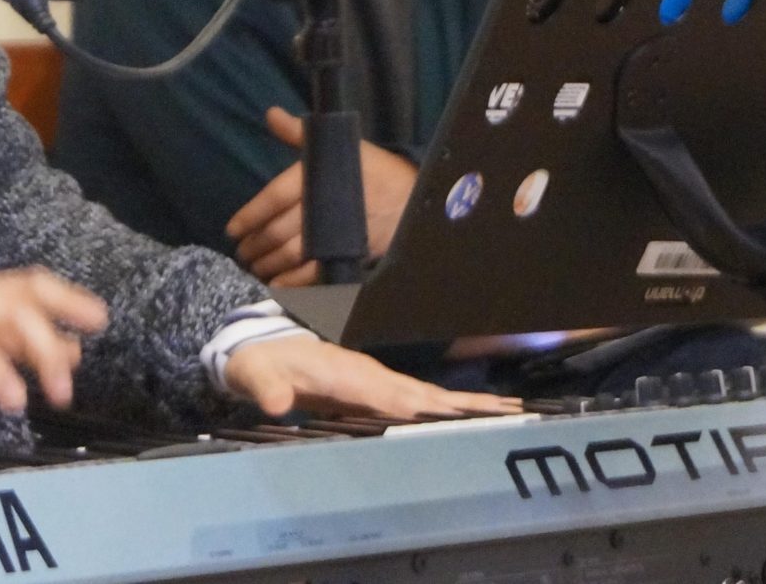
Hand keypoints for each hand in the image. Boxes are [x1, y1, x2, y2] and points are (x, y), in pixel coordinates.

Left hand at [222, 334, 519, 419]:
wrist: (257, 347)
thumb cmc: (258, 362)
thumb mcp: (254, 373)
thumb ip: (265, 387)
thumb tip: (276, 403)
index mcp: (346, 373)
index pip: (391, 395)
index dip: (423, 407)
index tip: (459, 417)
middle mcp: (368, 375)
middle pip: (423, 394)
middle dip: (465, 404)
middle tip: (511, 412)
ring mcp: (375, 382)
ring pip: (427, 397)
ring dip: (466, 406)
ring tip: (509, 413)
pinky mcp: (376, 392)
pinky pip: (417, 403)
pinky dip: (447, 410)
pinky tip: (469, 420)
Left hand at [224, 107, 419, 285]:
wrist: (412, 194)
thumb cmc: (372, 168)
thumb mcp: (340, 145)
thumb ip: (300, 134)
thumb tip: (271, 114)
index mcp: (317, 178)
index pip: (274, 197)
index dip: (250, 215)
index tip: (232, 229)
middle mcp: (323, 207)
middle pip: (278, 231)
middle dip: (255, 244)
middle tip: (241, 252)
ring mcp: (336, 234)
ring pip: (292, 254)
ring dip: (268, 263)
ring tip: (254, 267)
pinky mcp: (350, 254)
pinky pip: (316, 273)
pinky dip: (293, 282)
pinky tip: (278, 284)